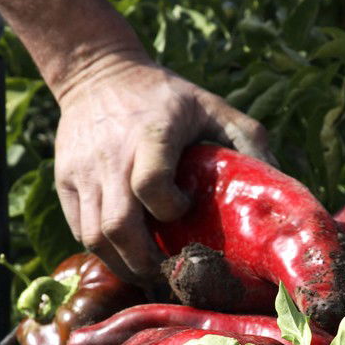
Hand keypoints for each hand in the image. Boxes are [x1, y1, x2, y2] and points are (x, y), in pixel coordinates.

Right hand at [52, 51, 268, 281]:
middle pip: (118, 227)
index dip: (171, 211)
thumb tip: (280, 184)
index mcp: (151, 134)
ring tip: (147, 271)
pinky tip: (125, 253)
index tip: (186, 211)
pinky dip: (103, 250)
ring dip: (123, 264)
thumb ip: (246, 139)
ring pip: (95, 237)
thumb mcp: (211, 105)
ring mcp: (82, 171)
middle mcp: (112, 156)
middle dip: (145, 262)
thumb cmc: (165, 96)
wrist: (96, 72)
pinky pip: (80, 230)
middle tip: (168, 273)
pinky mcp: (64, 180)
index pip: (151, 185)